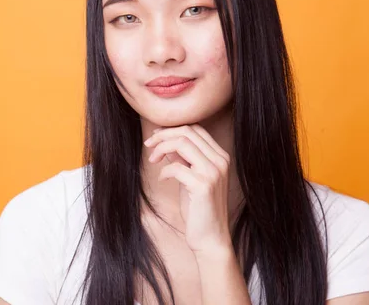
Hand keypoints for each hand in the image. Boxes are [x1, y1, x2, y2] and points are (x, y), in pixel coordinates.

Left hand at [144, 124, 232, 256]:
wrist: (211, 238)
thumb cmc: (198, 209)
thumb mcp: (190, 178)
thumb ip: (182, 159)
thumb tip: (164, 141)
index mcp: (220, 156)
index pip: (195, 129)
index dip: (172, 129)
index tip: (155, 138)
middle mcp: (220, 161)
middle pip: (187, 132)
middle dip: (163, 135)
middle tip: (148, 145)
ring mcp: (213, 172)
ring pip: (182, 143)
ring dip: (161, 148)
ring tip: (152, 160)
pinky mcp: (203, 185)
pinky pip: (176, 167)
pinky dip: (164, 171)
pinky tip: (162, 179)